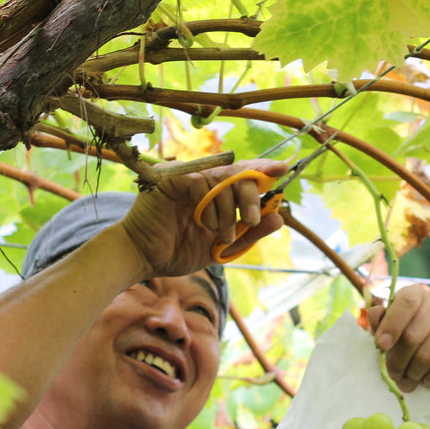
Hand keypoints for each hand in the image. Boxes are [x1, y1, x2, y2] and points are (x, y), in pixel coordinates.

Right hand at [119, 160, 287, 277]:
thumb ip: (249, 234)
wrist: (146, 259)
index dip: (263, 169)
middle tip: (252, 219)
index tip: (283, 168)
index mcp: (217, 193)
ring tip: (220, 234)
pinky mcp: (170, 179)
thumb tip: (279, 219)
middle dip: (250, 196)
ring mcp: (187, 177)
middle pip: (237, 172)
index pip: (244, 174)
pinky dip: (208, 204)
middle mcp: (204, 181)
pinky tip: (204, 224)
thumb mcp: (222, 248)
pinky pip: (199, 182)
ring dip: (228, 210)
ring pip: (221, 179)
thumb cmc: (179, 252)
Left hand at [365, 285, 429, 391]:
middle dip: (397, 362)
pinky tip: (427, 380)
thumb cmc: (413, 337)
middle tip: (393, 376)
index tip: (381, 347)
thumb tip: (375, 314)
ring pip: (426, 354)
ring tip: (407, 382)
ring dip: (412, 374)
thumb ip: (380, 321)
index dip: (391, 325)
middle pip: (412, 336)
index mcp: (416, 294)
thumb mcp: (392, 327)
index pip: (406, 302)